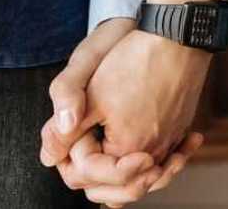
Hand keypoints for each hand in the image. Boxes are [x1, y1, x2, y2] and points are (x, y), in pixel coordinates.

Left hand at [40, 15, 212, 203]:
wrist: (177, 38)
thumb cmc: (134, 62)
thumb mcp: (91, 95)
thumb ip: (66, 131)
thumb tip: (47, 157)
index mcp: (126, 151)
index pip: (90, 175)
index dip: (71, 158)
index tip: (69, 133)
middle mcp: (153, 154)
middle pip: (120, 188)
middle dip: (95, 177)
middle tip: (78, 155)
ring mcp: (171, 142)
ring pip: (145, 177)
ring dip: (125, 176)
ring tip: (106, 166)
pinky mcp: (180, 129)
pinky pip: (166, 158)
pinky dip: (151, 162)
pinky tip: (141, 152)